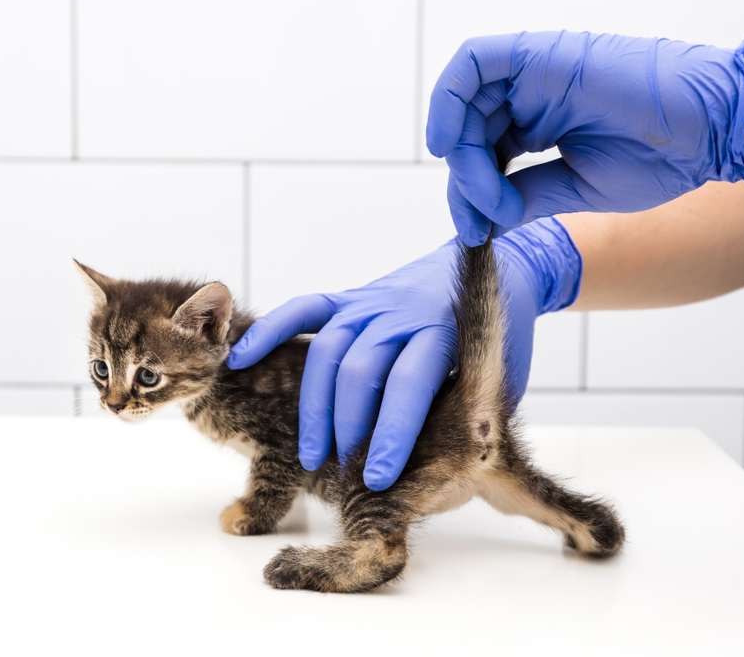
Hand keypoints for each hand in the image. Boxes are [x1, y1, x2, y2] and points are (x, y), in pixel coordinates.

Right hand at [226, 217, 582, 489]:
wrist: (500, 267)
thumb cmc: (501, 338)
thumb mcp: (499, 378)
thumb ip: (469, 415)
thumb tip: (444, 474)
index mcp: (443, 330)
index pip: (407, 385)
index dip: (390, 434)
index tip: (377, 476)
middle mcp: (400, 312)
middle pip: (357, 369)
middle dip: (348, 427)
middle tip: (345, 470)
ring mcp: (369, 301)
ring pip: (326, 350)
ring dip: (316, 406)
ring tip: (313, 452)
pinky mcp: (349, 297)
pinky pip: (302, 310)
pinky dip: (269, 331)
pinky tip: (241, 359)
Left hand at [427, 31, 743, 244]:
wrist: (713, 129)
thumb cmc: (660, 156)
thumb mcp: (577, 187)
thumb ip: (527, 195)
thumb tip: (484, 219)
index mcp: (540, 122)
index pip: (481, 152)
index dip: (470, 193)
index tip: (476, 231)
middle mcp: (531, 95)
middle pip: (468, 129)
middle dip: (462, 179)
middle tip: (478, 220)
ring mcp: (534, 73)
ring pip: (465, 100)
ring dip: (459, 151)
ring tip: (480, 193)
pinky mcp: (539, 55)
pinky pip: (475, 62)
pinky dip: (450, 98)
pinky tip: (450, 143)